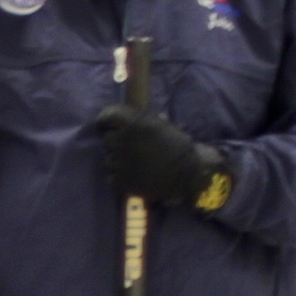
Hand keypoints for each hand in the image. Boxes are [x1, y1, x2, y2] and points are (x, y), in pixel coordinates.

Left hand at [95, 101, 233, 210]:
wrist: (189, 174)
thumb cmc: (180, 147)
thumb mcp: (166, 127)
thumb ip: (147, 122)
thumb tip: (139, 120)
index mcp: (135, 123)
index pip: (107, 115)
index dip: (106, 120)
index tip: (107, 124)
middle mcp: (123, 140)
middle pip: (108, 139)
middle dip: (117, 142)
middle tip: (132, 148)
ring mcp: (118, 162)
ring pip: (109, 159)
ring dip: (119, 160)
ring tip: (136, 164)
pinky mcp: (119, 180)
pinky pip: (112, 176)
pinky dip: (120, 177)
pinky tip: (135, 176)